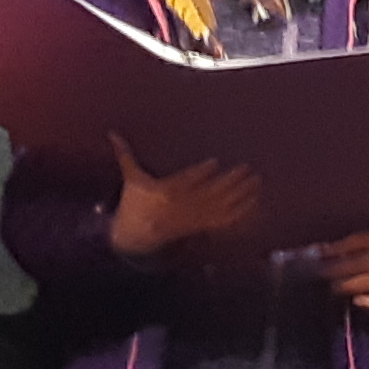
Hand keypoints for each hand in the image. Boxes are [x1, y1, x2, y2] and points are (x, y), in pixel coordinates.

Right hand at [110, 141, 264, 258]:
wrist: (136, 235)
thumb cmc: (135, 202)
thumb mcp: (131, 178)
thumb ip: (125, 154)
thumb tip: (112, 133)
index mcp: (165, 192)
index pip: (184, 182)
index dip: (199, 174)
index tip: (214, 162)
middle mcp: (182, 206)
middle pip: (209, 194)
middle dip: (229, 182)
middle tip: (247, 169)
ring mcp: (193, 218)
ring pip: (220, 207)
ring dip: (240, 196)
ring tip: (256, 183)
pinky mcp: (200, 226)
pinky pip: (223, 221)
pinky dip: (239, 214)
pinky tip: (254, 203)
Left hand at [319, 230, 368, 309]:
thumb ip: (353, 245)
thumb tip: (322, 249)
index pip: (358, 241)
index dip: (337, 248)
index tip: (319, 254)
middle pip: (360, 262)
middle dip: (338, 268)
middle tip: (320, 274)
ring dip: (348, 285)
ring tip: (334, 288)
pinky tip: (356, 301)